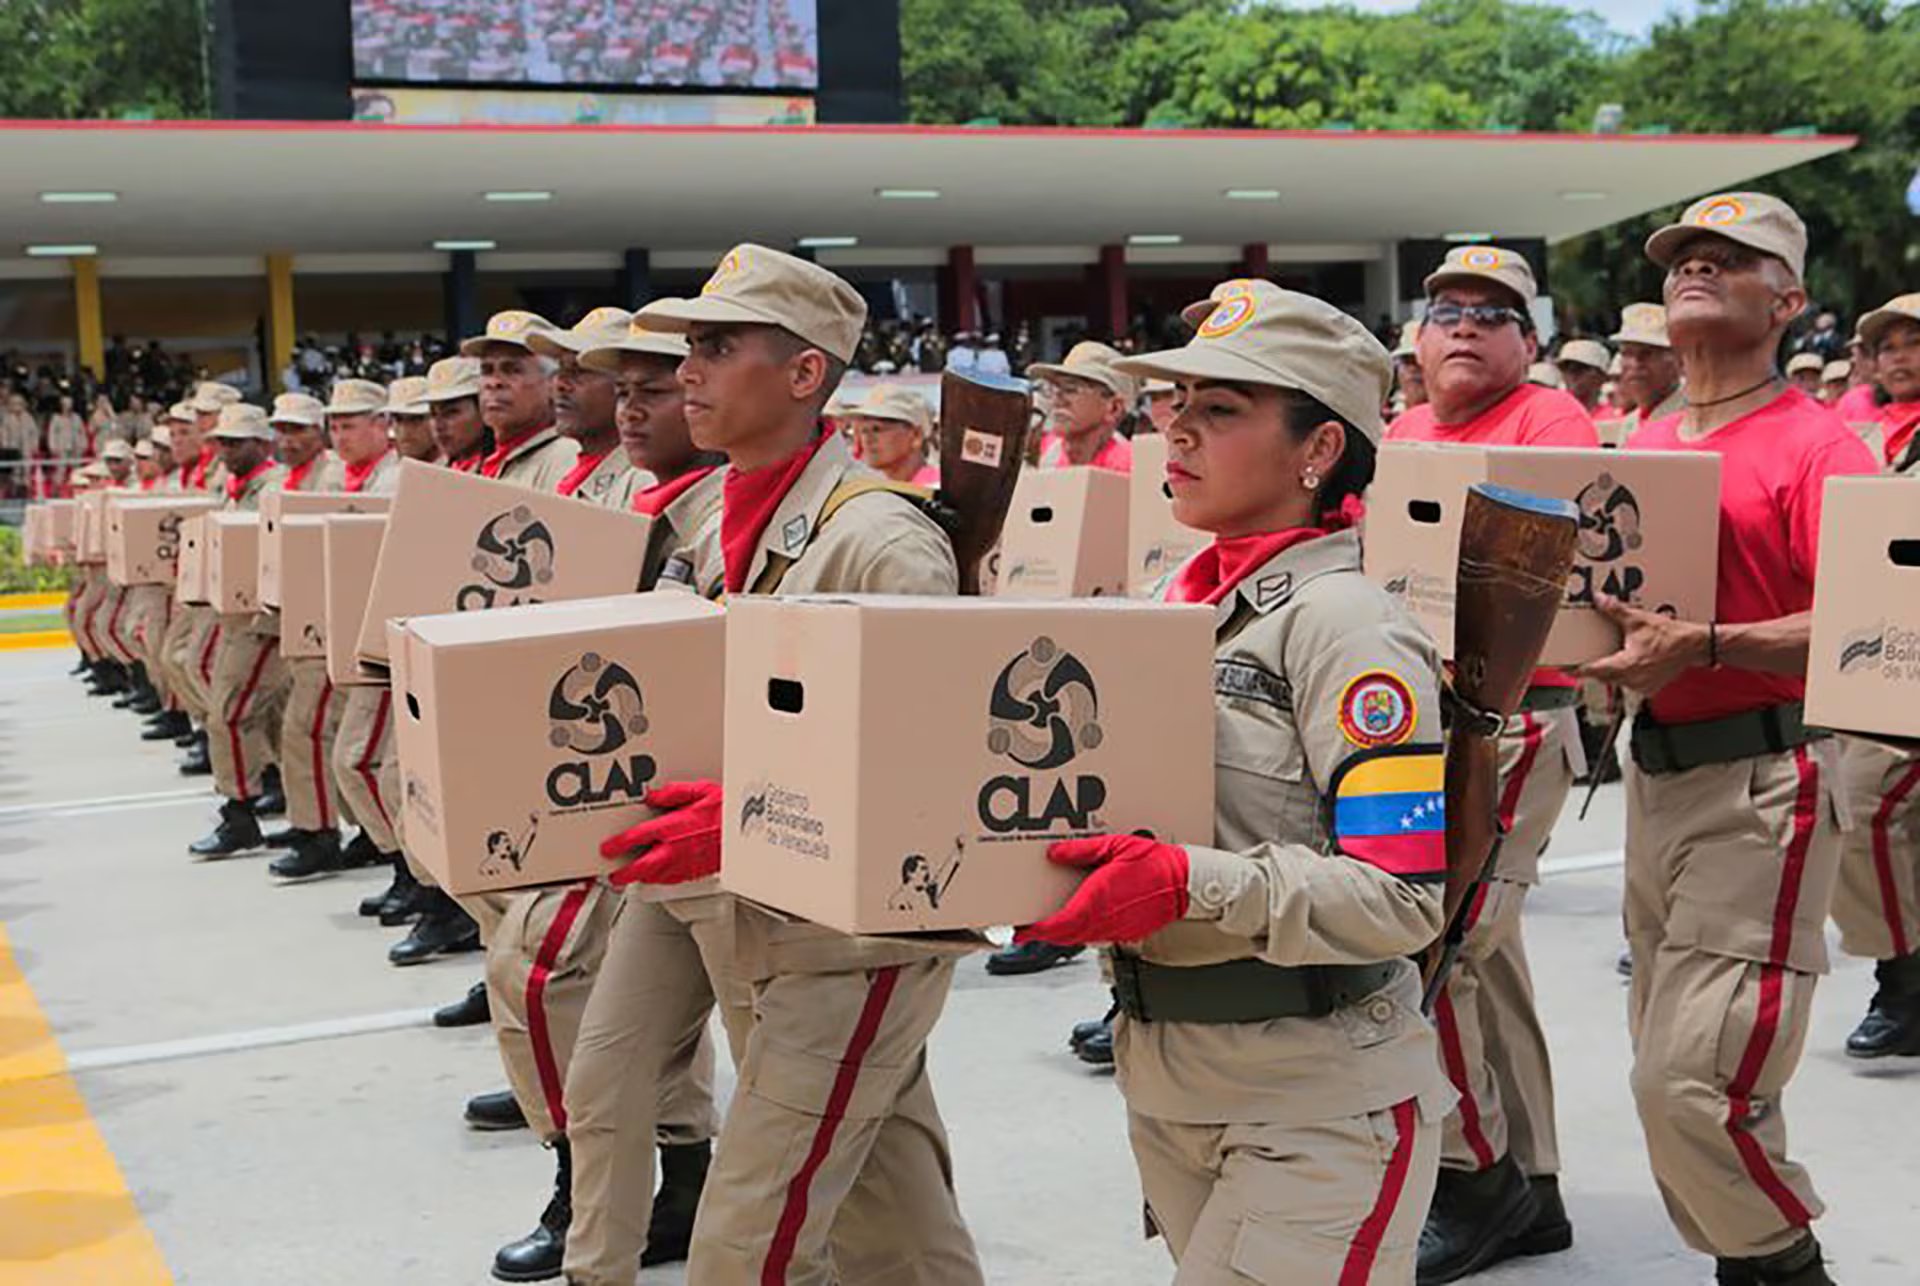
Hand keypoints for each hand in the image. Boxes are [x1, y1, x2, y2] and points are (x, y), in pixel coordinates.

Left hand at [600, 780, 722, 887]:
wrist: (746, 835)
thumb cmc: (728, 813)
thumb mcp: (701, 791)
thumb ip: (674, 793)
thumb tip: (654, 795)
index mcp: (673, 827)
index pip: (637, 837)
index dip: (619, 844)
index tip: (608, 848)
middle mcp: (675, 849)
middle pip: (641, 868)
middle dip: (624, 874)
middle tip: (614, 875)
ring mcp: (684, 864)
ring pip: (654, 877)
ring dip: (640, 878)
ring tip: (632, 876)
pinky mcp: (694, 873)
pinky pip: (670, 880)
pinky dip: (660, 879)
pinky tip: (657, 876)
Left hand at [1015, 834, 1188, 946]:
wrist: (1185, 884)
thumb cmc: (1154, 863)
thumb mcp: (1115, 846)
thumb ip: (1083, 851)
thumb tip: (1055, 854)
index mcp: (1097, 899)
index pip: (1059, 924)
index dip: (1036, 930)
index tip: (1020, 930)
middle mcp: (1103, 919)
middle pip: (1064, 935)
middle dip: (1044, 934)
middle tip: (1026, 929)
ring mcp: (1115, 929)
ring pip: (1079, 938)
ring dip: (1061, 934)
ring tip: (1046, 925)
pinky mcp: (1125, 932)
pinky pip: (1095, 936)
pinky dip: (1080, 932)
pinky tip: (1077, 921)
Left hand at [1574, 593, 1708, 694]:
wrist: (1695, 646)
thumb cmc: (1671, 636)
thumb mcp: (1639, 620)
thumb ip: (1615, 610)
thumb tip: (1598, 599)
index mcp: (1625, 666)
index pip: (1591, 671)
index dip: (1574, 669)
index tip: (1561, 668)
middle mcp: (1631, 681)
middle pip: (1602, 676)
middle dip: (1593, 666)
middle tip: (1581, 656)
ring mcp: (1641, 687)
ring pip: (1615, 680)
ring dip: (1610, 669)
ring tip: (1607, 654)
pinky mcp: (1649, 688)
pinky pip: (1629, 682)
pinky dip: (1625, 673)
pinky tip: (1626, 660)